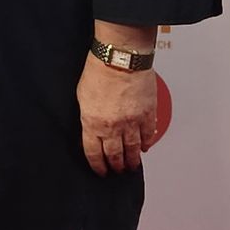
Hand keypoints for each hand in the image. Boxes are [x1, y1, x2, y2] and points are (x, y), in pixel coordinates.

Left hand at [77, 59, 158, 174]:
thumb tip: (92, 131)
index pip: (94, 153)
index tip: (101, 171)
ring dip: (132, 161)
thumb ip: (87, 117)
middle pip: (115, 155)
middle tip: (118, 171)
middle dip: (116, 166)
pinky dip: (146, 144)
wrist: (119, 58)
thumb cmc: (98, 72)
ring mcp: (132, 123)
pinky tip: (144, 148)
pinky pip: (148, 136)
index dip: (98, 166)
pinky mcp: (147, 115)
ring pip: (133, 150)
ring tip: (132, 166)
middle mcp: (113, 127)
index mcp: (92, 123)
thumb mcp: (82, 97)